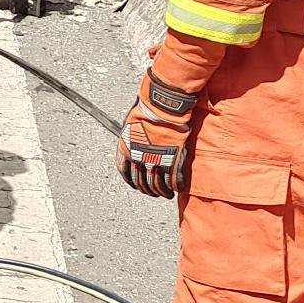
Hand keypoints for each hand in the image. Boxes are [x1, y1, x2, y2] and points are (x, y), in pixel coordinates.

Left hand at [118, 73, 195, 198]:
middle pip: (142, 182)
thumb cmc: (146, 110)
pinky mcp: (171, 162)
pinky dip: (176, 187)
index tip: (136, 186)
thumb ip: (132, 137)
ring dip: (163, 192)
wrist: (161, 108)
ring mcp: (154, 162)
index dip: (131, 181)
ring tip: (167, 195)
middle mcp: (137, 159)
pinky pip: (173, 180)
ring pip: (157, 185)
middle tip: (154, 193)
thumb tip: (134, 142)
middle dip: (148, 190)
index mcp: (125, 149)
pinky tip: (178, 188)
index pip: (125, 172)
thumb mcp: (131, 124)